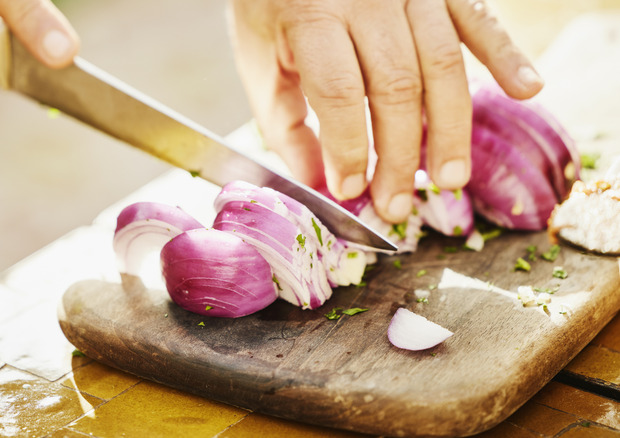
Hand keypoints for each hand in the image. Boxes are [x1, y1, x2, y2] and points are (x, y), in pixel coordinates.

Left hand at [228, 0, 543, 222]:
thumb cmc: (274, 7)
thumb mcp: (259, 63)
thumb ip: (284, 124)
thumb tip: (318, 184)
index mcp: (312, 16)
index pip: (339, 92)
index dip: (349, 148)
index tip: (352, 190)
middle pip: (396, 86)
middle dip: (400, 155)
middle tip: (398, 205)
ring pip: (442, 64)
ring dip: (451, 127)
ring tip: (451, 177)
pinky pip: (479, 19)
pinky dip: (507, 55)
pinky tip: (527, 90)